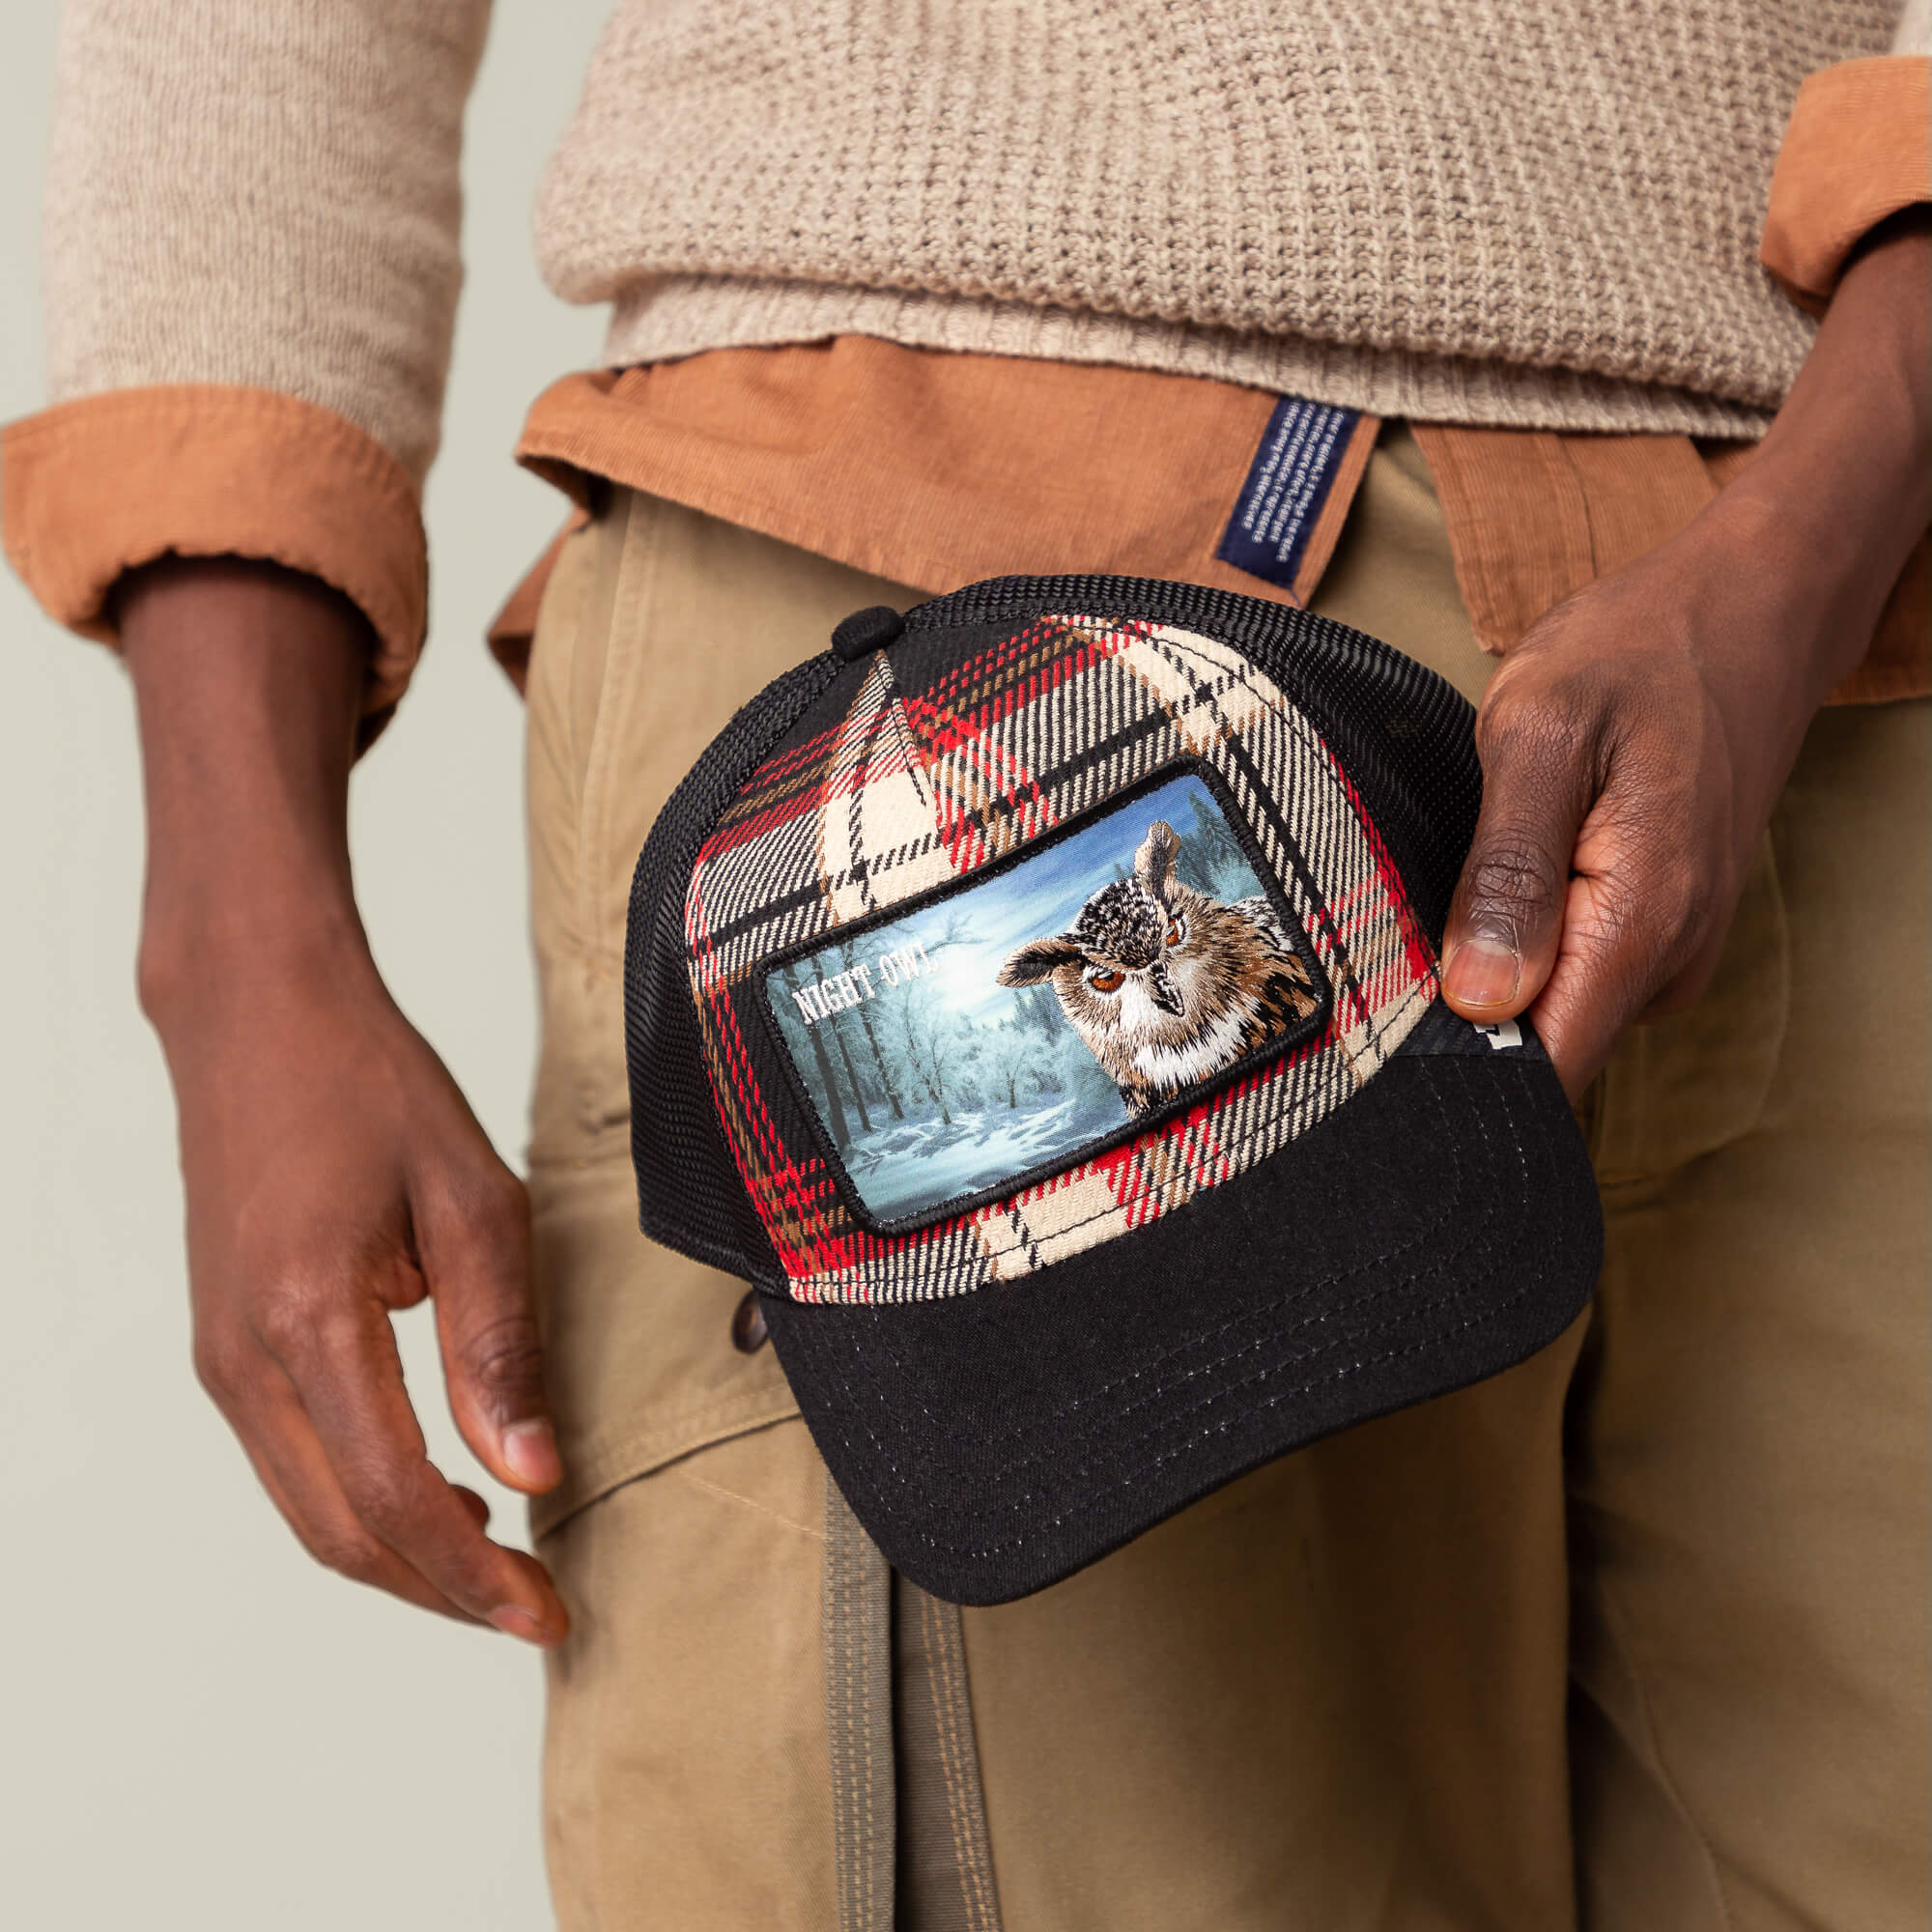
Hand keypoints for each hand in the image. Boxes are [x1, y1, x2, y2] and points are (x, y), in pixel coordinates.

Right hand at [123, 559, 566, 1642]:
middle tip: (532, 1609)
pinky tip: (435, 1492)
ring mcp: (221, 1356)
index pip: (395, 1499)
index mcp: (309, 1323)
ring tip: (497, 1565)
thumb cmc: (369, 1084)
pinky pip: (291, 1460)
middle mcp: (244, 1359)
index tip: (546, 1611)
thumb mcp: (472, 1199)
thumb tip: (534, 1473)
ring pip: (309, 1509)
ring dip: (400, 1555)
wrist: (259, 1013)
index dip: (474, 1573)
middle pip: (340, 1534)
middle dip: (440, 1590)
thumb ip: (499, 1342)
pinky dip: (361, 1501)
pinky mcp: (223, 1342)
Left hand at [1441, 213, 1929, 1094]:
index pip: (1544, 1069)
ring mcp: (1669, 951)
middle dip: (1457, 1011)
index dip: (1456, 1067)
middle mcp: (1666, 960)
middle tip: (1397, 928)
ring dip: (1487, 966)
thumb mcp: (1541, 737)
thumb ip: (1508, 873)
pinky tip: (1499, 876)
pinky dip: (1521, 937)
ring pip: (1552, 1009)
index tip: (1384, 1036)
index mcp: (1638, 924)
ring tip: (1454, 880)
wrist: (1747, 609)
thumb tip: (1478, 999)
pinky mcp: (1658, 931)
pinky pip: (1573, 971)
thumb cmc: (1638, 654)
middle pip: (1539, 1048)